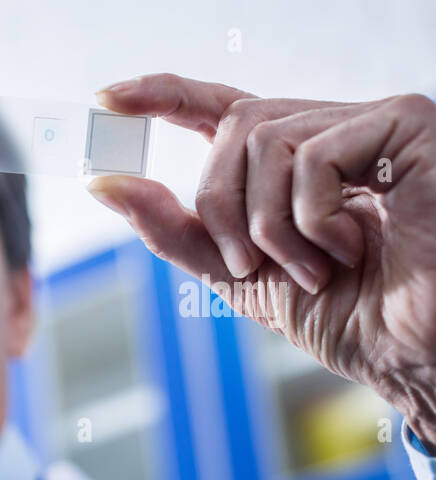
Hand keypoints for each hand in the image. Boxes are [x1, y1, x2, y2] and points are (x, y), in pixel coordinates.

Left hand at [87, 74, 435, 444]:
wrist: (413, 352)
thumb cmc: (346, 313)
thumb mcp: (237, 273)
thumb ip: (175, 229)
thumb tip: (105, 185)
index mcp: (292, 163)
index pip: (220, 108)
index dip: (164, 95)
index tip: (108, 99)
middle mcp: (331, 131)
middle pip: (232, 129)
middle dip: (220, 206)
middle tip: (249, 263)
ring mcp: (372, 123)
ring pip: (264, 140)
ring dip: (268, 225)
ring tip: (315, 267)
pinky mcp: (407, 124)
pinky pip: (314, 156)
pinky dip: (312, 218)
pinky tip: (350, 247)